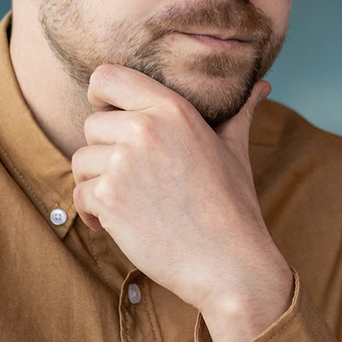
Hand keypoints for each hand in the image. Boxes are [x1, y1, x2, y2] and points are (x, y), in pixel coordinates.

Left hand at [71, 67, 293, 341]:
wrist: (229, 264)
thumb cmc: (233, 208)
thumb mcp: (235, 152)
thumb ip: (238, 114)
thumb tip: (262, 86)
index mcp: (173, 108)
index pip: (106, 77)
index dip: (101, 97)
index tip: (112, 119)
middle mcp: (144, 128)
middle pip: (91, 125)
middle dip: (104, 154)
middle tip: (135, 181)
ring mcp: (123, 162)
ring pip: (82, 162)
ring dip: (98, 185)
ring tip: (132, 205)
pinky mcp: (109, 197)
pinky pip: (80, 195)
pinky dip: (94, 214)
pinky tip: (122, 226)